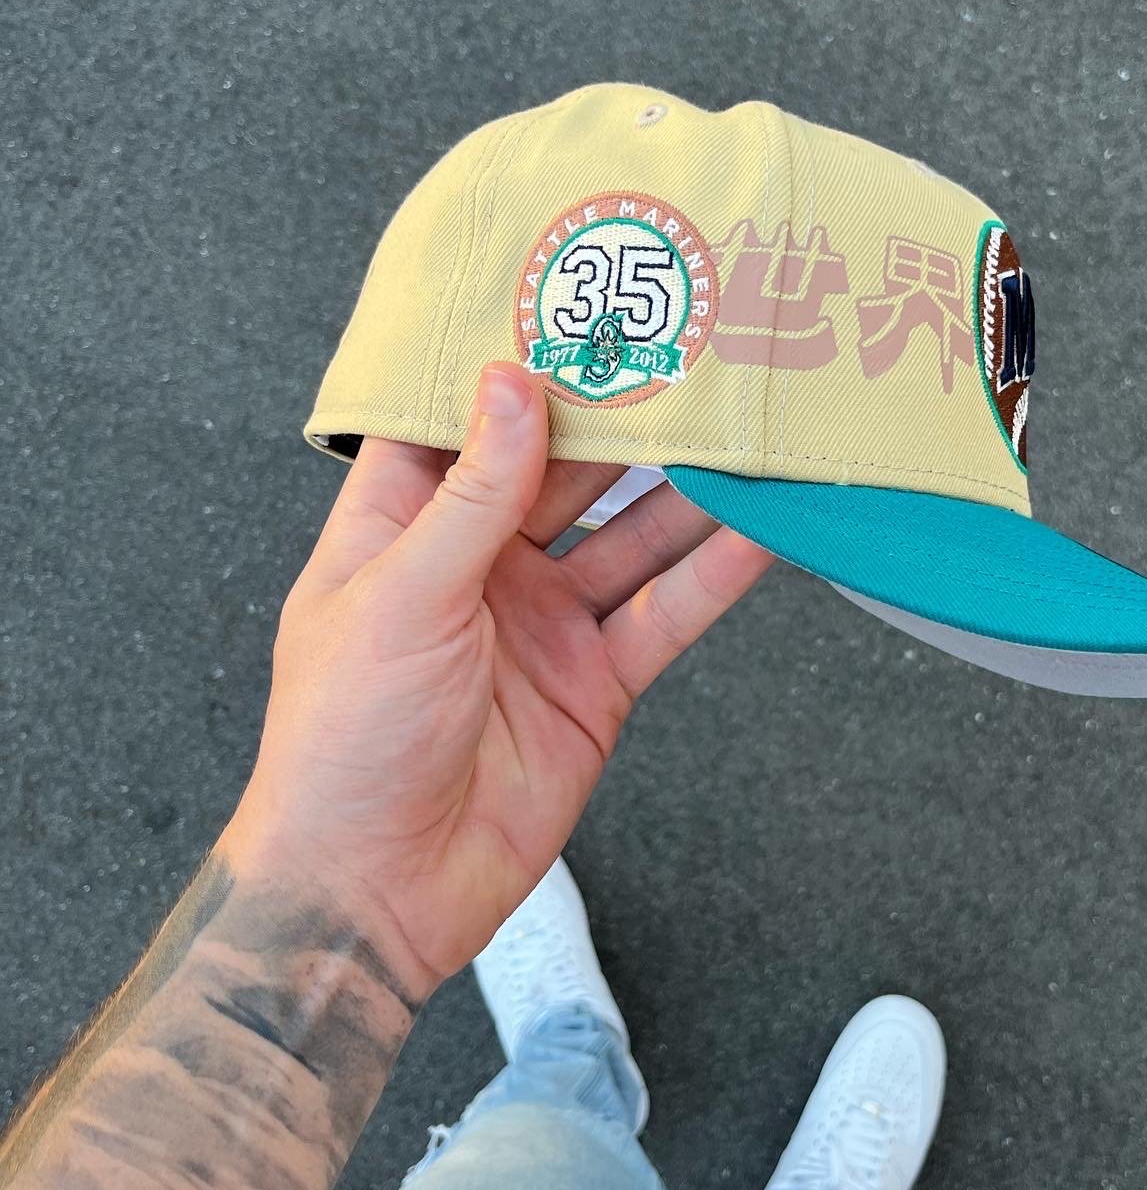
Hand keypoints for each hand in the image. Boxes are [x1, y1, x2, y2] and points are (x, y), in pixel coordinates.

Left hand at [218, 364, 771, 989]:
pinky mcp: (595, 683)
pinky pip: (662, 615)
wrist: (378, 890)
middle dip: (625, 419)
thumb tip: (514, 383)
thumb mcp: (401, 596)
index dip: (514, 363)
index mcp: (404, 529)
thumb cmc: (342, 743)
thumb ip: (472, 494)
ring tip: (749, 430)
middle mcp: (478, 565)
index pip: (463, 423)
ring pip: (630, 538)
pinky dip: (713, 577)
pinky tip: (761, 534)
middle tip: (694, 353)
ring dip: (687, 493)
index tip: (576, 300)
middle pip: (564, 471)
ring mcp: (543, 623)